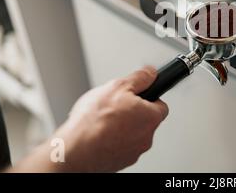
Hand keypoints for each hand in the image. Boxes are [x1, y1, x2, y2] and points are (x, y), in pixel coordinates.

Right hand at [9, 66, 167, 172]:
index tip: (138, 94)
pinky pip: (119, 145)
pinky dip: (111, 139)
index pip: (161, 104)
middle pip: (145, 119)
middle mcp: (146, 137)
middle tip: (115, 106)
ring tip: (102, 120)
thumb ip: (139, 78)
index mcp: (151, 117)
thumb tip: (150, 73)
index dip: (148, 97)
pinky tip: (97, 132)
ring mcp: (133, 151)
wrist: (74, 150)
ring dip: (121, 126)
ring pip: (131, 133)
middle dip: (132, 111)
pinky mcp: (120, 161)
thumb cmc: (95, 121)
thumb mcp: (118, 86)